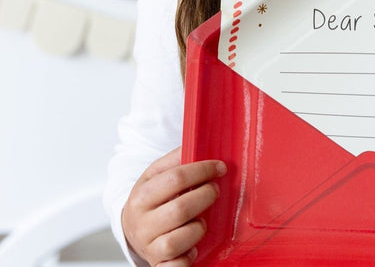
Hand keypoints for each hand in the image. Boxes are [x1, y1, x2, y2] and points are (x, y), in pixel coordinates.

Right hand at [122, 147, 226, 266]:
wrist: (132, 226)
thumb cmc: (152, 198)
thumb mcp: (156, 174)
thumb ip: (176, 158)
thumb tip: (199, 143)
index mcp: (142, 195)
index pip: (176, 178)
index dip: (203, 170)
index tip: (220, 167)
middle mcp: (141, 222)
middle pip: (180, 209)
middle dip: (206, 196)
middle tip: (215, 191)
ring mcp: (148, 246)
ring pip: (178, 240)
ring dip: (198, 228)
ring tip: (201, 221)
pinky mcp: (158, 264)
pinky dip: (188, 259)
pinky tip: (193, 249)